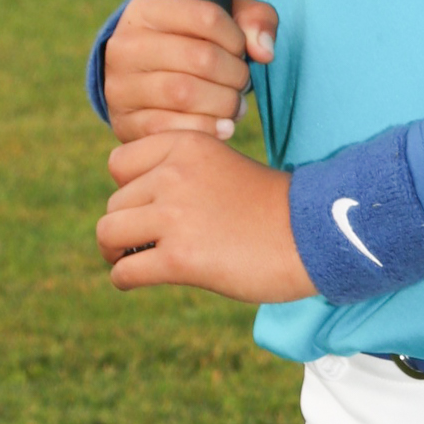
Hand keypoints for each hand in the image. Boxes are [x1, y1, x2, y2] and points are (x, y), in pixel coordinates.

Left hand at [97, 132, 314, 302]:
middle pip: (114, 203)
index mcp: (186, 145)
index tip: (152, 206)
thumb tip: (122, 210)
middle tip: (151, 242)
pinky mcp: (180, 259)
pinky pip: (124, 271)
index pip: (118, 163)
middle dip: (127, 225)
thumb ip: (177, 174)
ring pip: (108, 234)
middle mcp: (175, 175)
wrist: (315, 237)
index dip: (129, 188)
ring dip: (118, 252)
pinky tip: (143, 278)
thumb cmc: (270, 209)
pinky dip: (125, 278)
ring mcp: (175, 216)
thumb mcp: (221, 167)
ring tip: (139, 260)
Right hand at [105, 0, 277, 142]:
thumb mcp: (227, 17)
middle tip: (242, 82)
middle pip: (200, 58)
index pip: (207, 16)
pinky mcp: (125, 122)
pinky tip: (223, 126)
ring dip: (224, 103)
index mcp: (146, 10)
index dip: (236, 37)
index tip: (240, 49)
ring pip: (185, 95)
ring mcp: (120, 86)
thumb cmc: (198, 42)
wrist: (152, 78)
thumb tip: (264, 51)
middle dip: (235, 74)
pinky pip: (170, 129)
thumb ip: (256, 19)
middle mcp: (125, 46)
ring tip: (234, 104)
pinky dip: (206, 130)